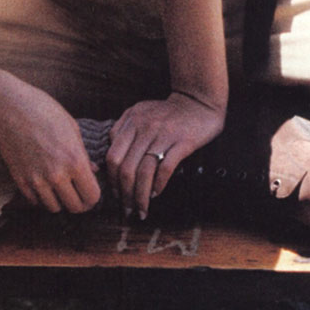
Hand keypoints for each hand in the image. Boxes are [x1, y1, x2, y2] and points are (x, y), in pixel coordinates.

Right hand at [0, 80, 102, 214]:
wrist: (10, 109)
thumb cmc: (45, 112)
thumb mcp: (72, 129)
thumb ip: (84, 154)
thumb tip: (93, 171)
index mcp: (75, 161)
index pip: (91, 197)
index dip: (93, 198)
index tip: (90, 193)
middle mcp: (57, 175)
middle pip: (74, 208)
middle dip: (79, 204)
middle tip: (77, 195)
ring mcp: (37, 180)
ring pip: (54, 208)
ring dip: (59, 202)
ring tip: (60, 191)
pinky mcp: (20, 180)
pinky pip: (35, 201)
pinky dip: (40, 197)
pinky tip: (43, 185)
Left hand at [106, 93, 225, 218]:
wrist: (199, 101)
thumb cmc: (167, 111)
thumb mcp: (140, 111)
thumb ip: (122, 128)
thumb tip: (110, 153)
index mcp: (132, 122)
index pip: (113, 157)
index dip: (112, 180)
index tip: (116, 194)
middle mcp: (145, 128)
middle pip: (126, 168)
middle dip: (124, 194)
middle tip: (127, 209)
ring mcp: (164, 135)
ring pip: (144, 172)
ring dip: (141, 196)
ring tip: (141, 209)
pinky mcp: (183, 142)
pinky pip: (165, 168)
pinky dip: (158, 184)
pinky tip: (156, 193)